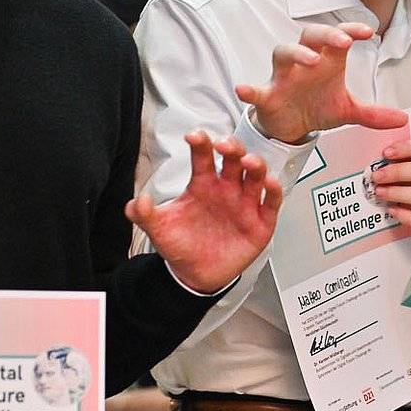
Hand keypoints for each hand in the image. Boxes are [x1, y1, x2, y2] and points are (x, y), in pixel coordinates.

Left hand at [129, 131, 283, 293]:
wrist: (196, 274)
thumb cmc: (182, 244)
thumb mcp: (159, 229)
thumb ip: (143, 215)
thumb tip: (137, 201)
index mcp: (203, 183)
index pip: (203, 156)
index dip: (201, 143)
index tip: (194, 136)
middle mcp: (226, 188)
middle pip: (234, 158)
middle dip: (232, 147)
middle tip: (224, 145)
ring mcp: (245, 203)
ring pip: (256, 175)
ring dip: (255, 164)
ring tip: (248, 162)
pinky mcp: (261, 221)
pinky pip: (271, 202)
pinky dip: (274, 191)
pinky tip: (269, 184)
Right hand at [235, 23, 410, 143]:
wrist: (292, 126)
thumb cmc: (318, 107)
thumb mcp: (348, 111)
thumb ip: (373, 114)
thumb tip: (402, 119)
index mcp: (327, 61)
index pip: (339, 36)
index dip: (351, 30)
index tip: (369, 32)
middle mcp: (304, 63)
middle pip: (310, 35)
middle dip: (326, 35)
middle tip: (344, 42)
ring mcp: (283, 77)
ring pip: (282, 52)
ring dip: (296, 53)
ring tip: (311, 61)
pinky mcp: (267, 96)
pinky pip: (256, 89)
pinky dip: (250, 89)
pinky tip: (244, 89)